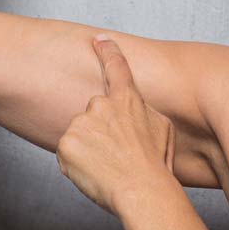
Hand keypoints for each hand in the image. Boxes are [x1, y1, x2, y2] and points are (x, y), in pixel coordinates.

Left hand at [56, 35, 177, 216]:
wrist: (142, 190)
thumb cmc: (156, 164)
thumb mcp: (162, 130)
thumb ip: (143, 113)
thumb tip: (133, 113)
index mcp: (127, 100)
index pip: (117, 68)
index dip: (108, 51)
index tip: (99, 39)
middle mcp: (100, 105)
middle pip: (93, 115)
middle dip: (99, 132)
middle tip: (116, 155)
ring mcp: (81, 123)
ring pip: (79, 135)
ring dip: (88, 150)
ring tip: (109, 167)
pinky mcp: (66, 143)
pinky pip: (68, 153)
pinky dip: (78, 164)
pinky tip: (96, 173)